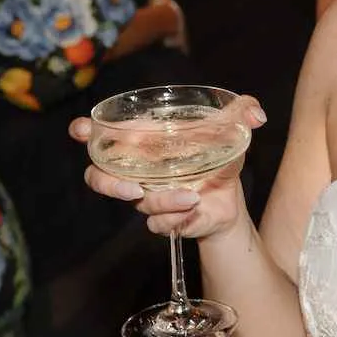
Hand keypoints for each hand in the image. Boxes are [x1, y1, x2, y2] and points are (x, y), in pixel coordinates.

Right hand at [72, 95, 266, 239]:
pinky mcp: (161, 218)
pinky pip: (157, 223)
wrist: (231, 199)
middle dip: (108, 183)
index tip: (79, 129)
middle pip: (100, 176)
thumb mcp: (232, 133)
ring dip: (163, 202)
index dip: (87, 131)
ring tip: (190, 197)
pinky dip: (175, 219)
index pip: (106, 135)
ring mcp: (147, 195)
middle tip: (134, 188)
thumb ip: (242, 115)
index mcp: (147, 143)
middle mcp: (139, 169)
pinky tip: (193, 210)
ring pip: (137, 202)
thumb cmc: (219, 159)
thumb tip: (258, 113)